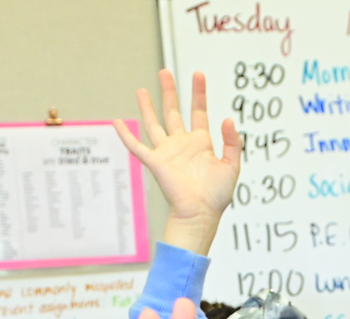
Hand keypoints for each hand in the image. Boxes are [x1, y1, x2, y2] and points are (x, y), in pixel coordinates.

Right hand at [113, 70, 241, 255]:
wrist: (200, 214)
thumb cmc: (216, 196)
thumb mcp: (231, 166)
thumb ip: (232, 143)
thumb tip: (227, 119)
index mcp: (200, 144)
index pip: (198, 112)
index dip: (198, 94)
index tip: (198, 75)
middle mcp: (181, 145)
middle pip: (173, 112)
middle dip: (170, 92)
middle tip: (165, 72)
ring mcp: (167, 153)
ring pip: (154, 124)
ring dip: (147, 107)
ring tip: (141, 89)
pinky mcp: (156, 163)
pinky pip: (137, 147)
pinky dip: (126, 135)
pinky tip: (117, 122)